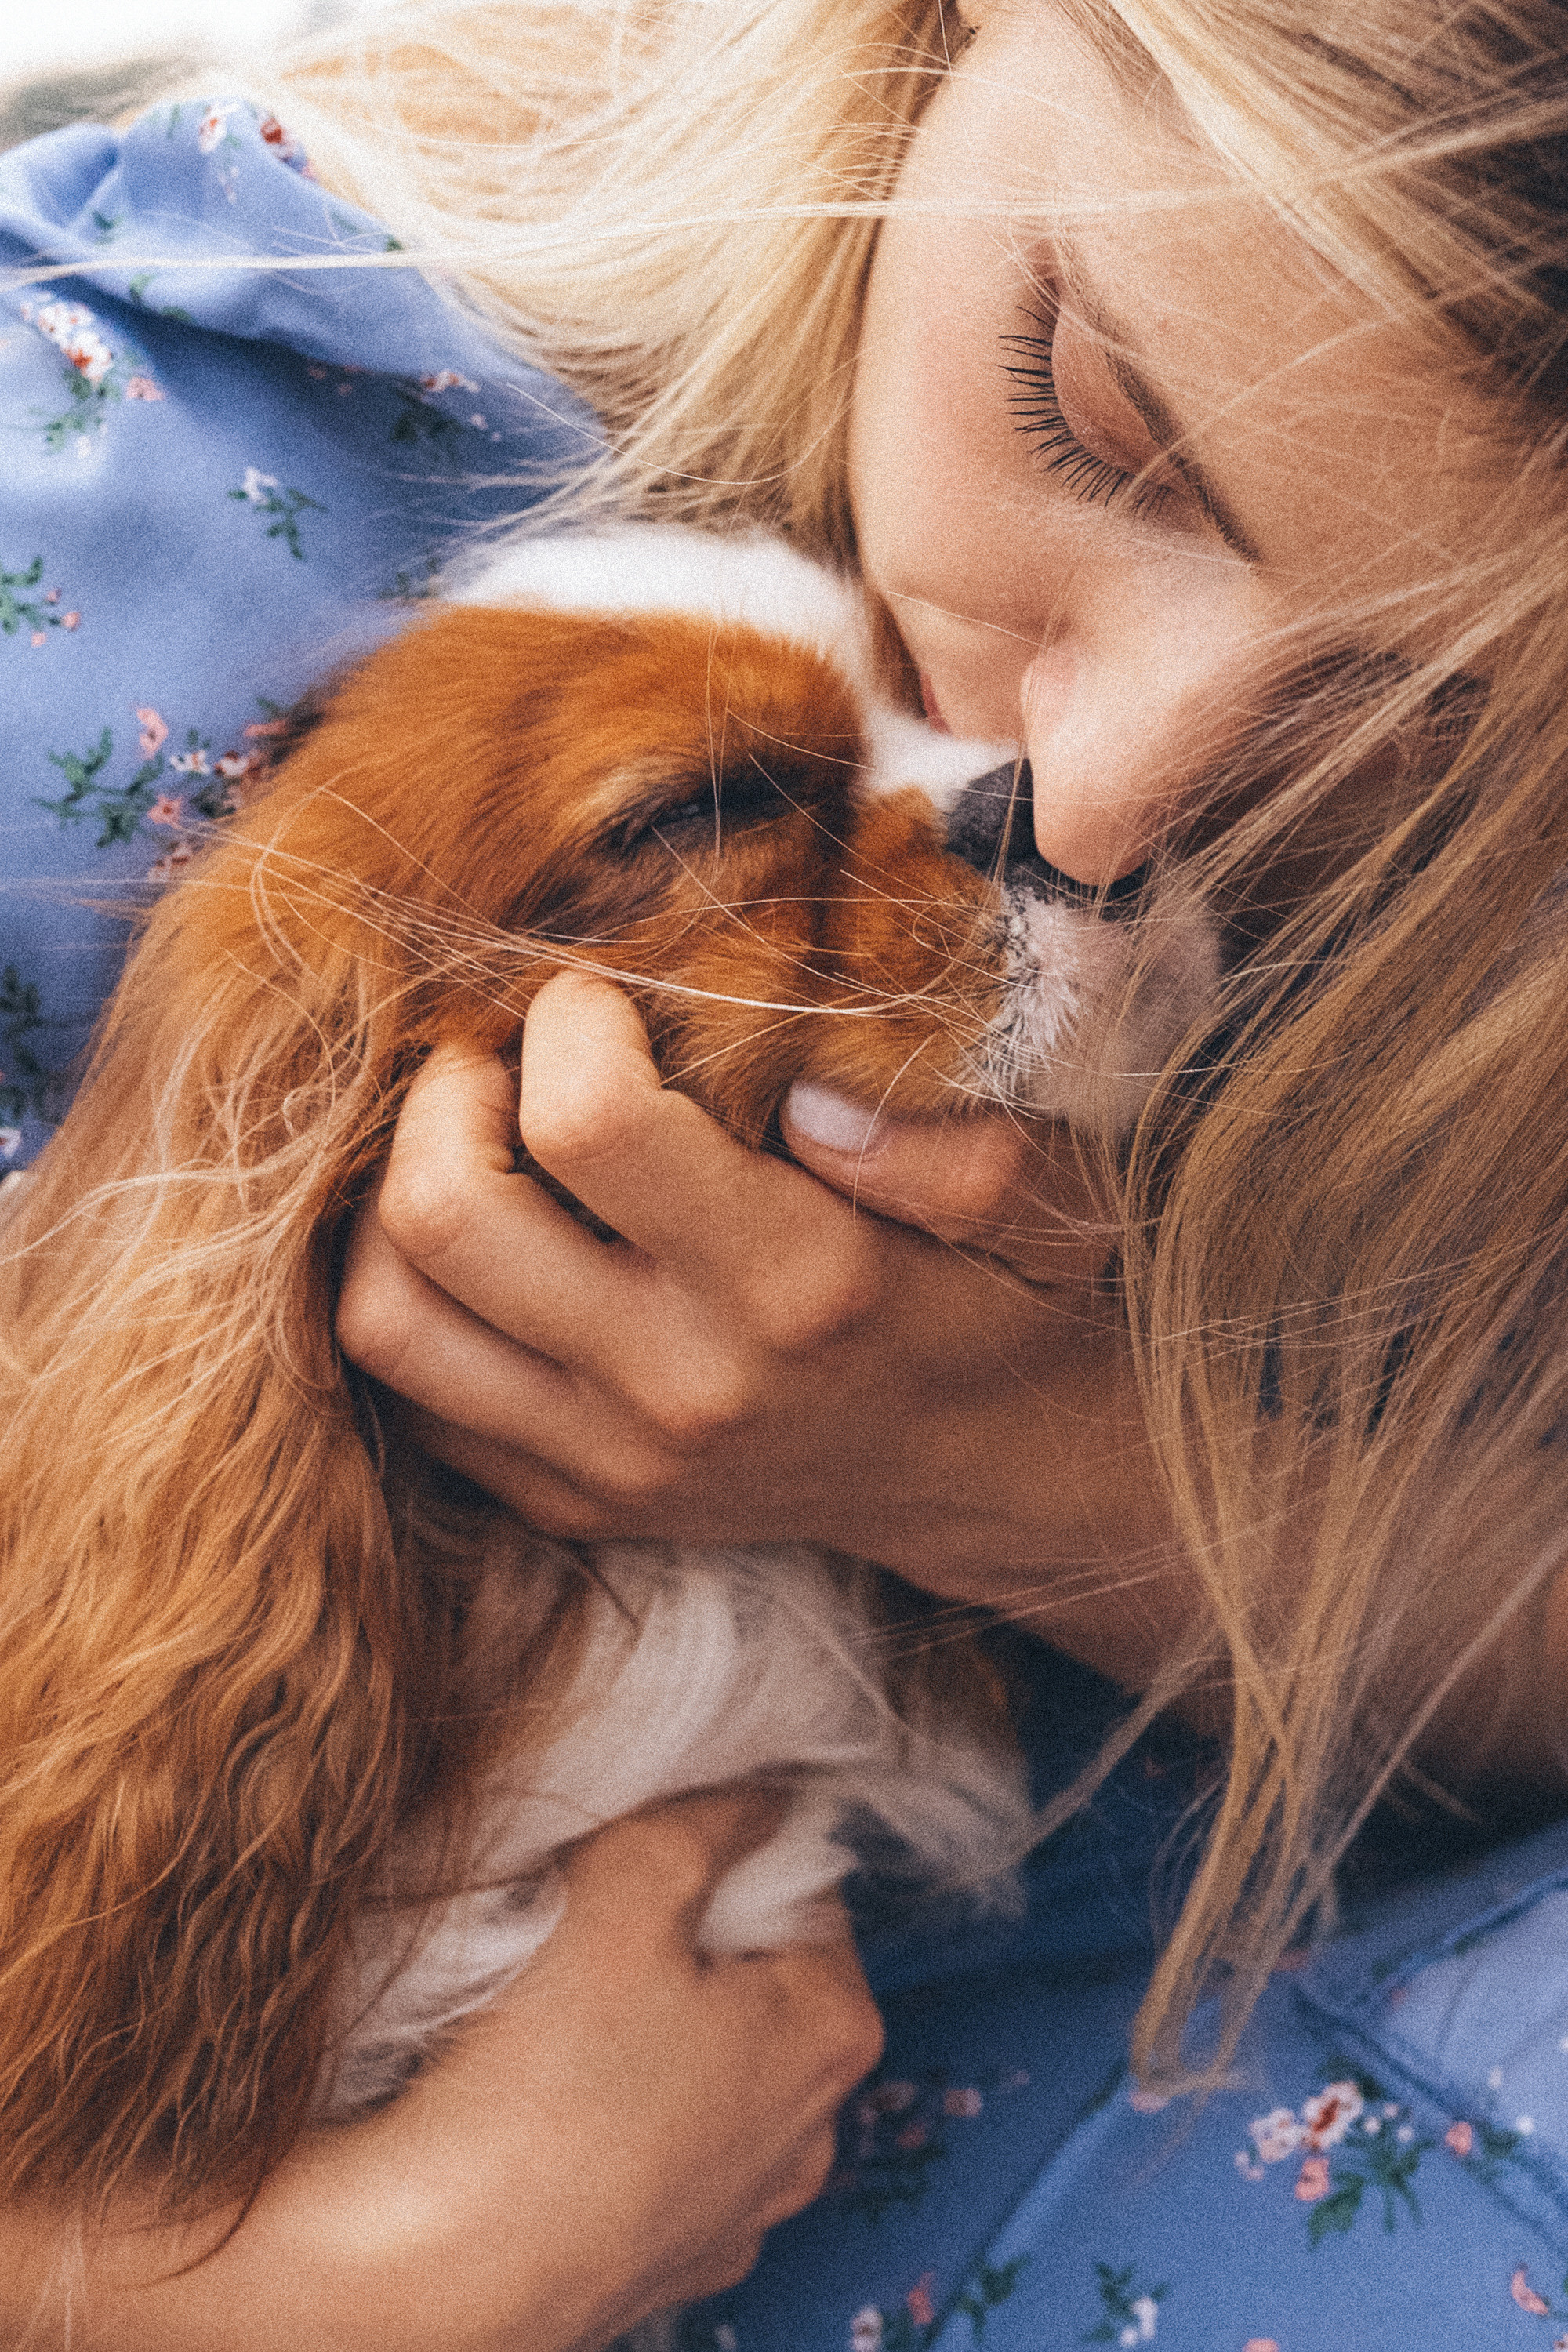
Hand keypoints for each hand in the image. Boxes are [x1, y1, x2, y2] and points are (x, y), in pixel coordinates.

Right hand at [0, 1794, 881, 2351]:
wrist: (433, 2270)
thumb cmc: (542, 2080)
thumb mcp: (630, 1882)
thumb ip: (711, 1816)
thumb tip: (761, 1790)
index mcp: (834, 2029)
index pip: (803, 1883)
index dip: (718, 1845)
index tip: (637, 1850)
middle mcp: (813, 2133)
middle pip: (757, 1974)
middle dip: (682, 1935)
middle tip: (584, 1923)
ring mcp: (738, 2211)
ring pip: (701, 2060)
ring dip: (642, 2022)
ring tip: (549, 2015)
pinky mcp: (663, 2259)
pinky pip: (650, 2141)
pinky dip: (608, 2109)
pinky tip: (539, 2100)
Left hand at [337, 973, 1194, 1684]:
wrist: (1013, 1486)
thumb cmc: (1023, 1308)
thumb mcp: (1050, 1201)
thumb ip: (956, 1144)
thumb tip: (806, 1095)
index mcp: (799, 1287)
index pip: (590, 1126)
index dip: (568, 1022)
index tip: (599, 997)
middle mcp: (682, 1386)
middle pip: (446, 1217)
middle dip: (447, 1094)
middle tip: (506, 1058)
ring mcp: (614, 1462)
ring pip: (391, 1319)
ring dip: (395, 1201)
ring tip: (469, 1141)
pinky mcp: (576, 1503)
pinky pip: (416, 1399)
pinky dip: (416, 1301)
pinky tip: (486, 1242)